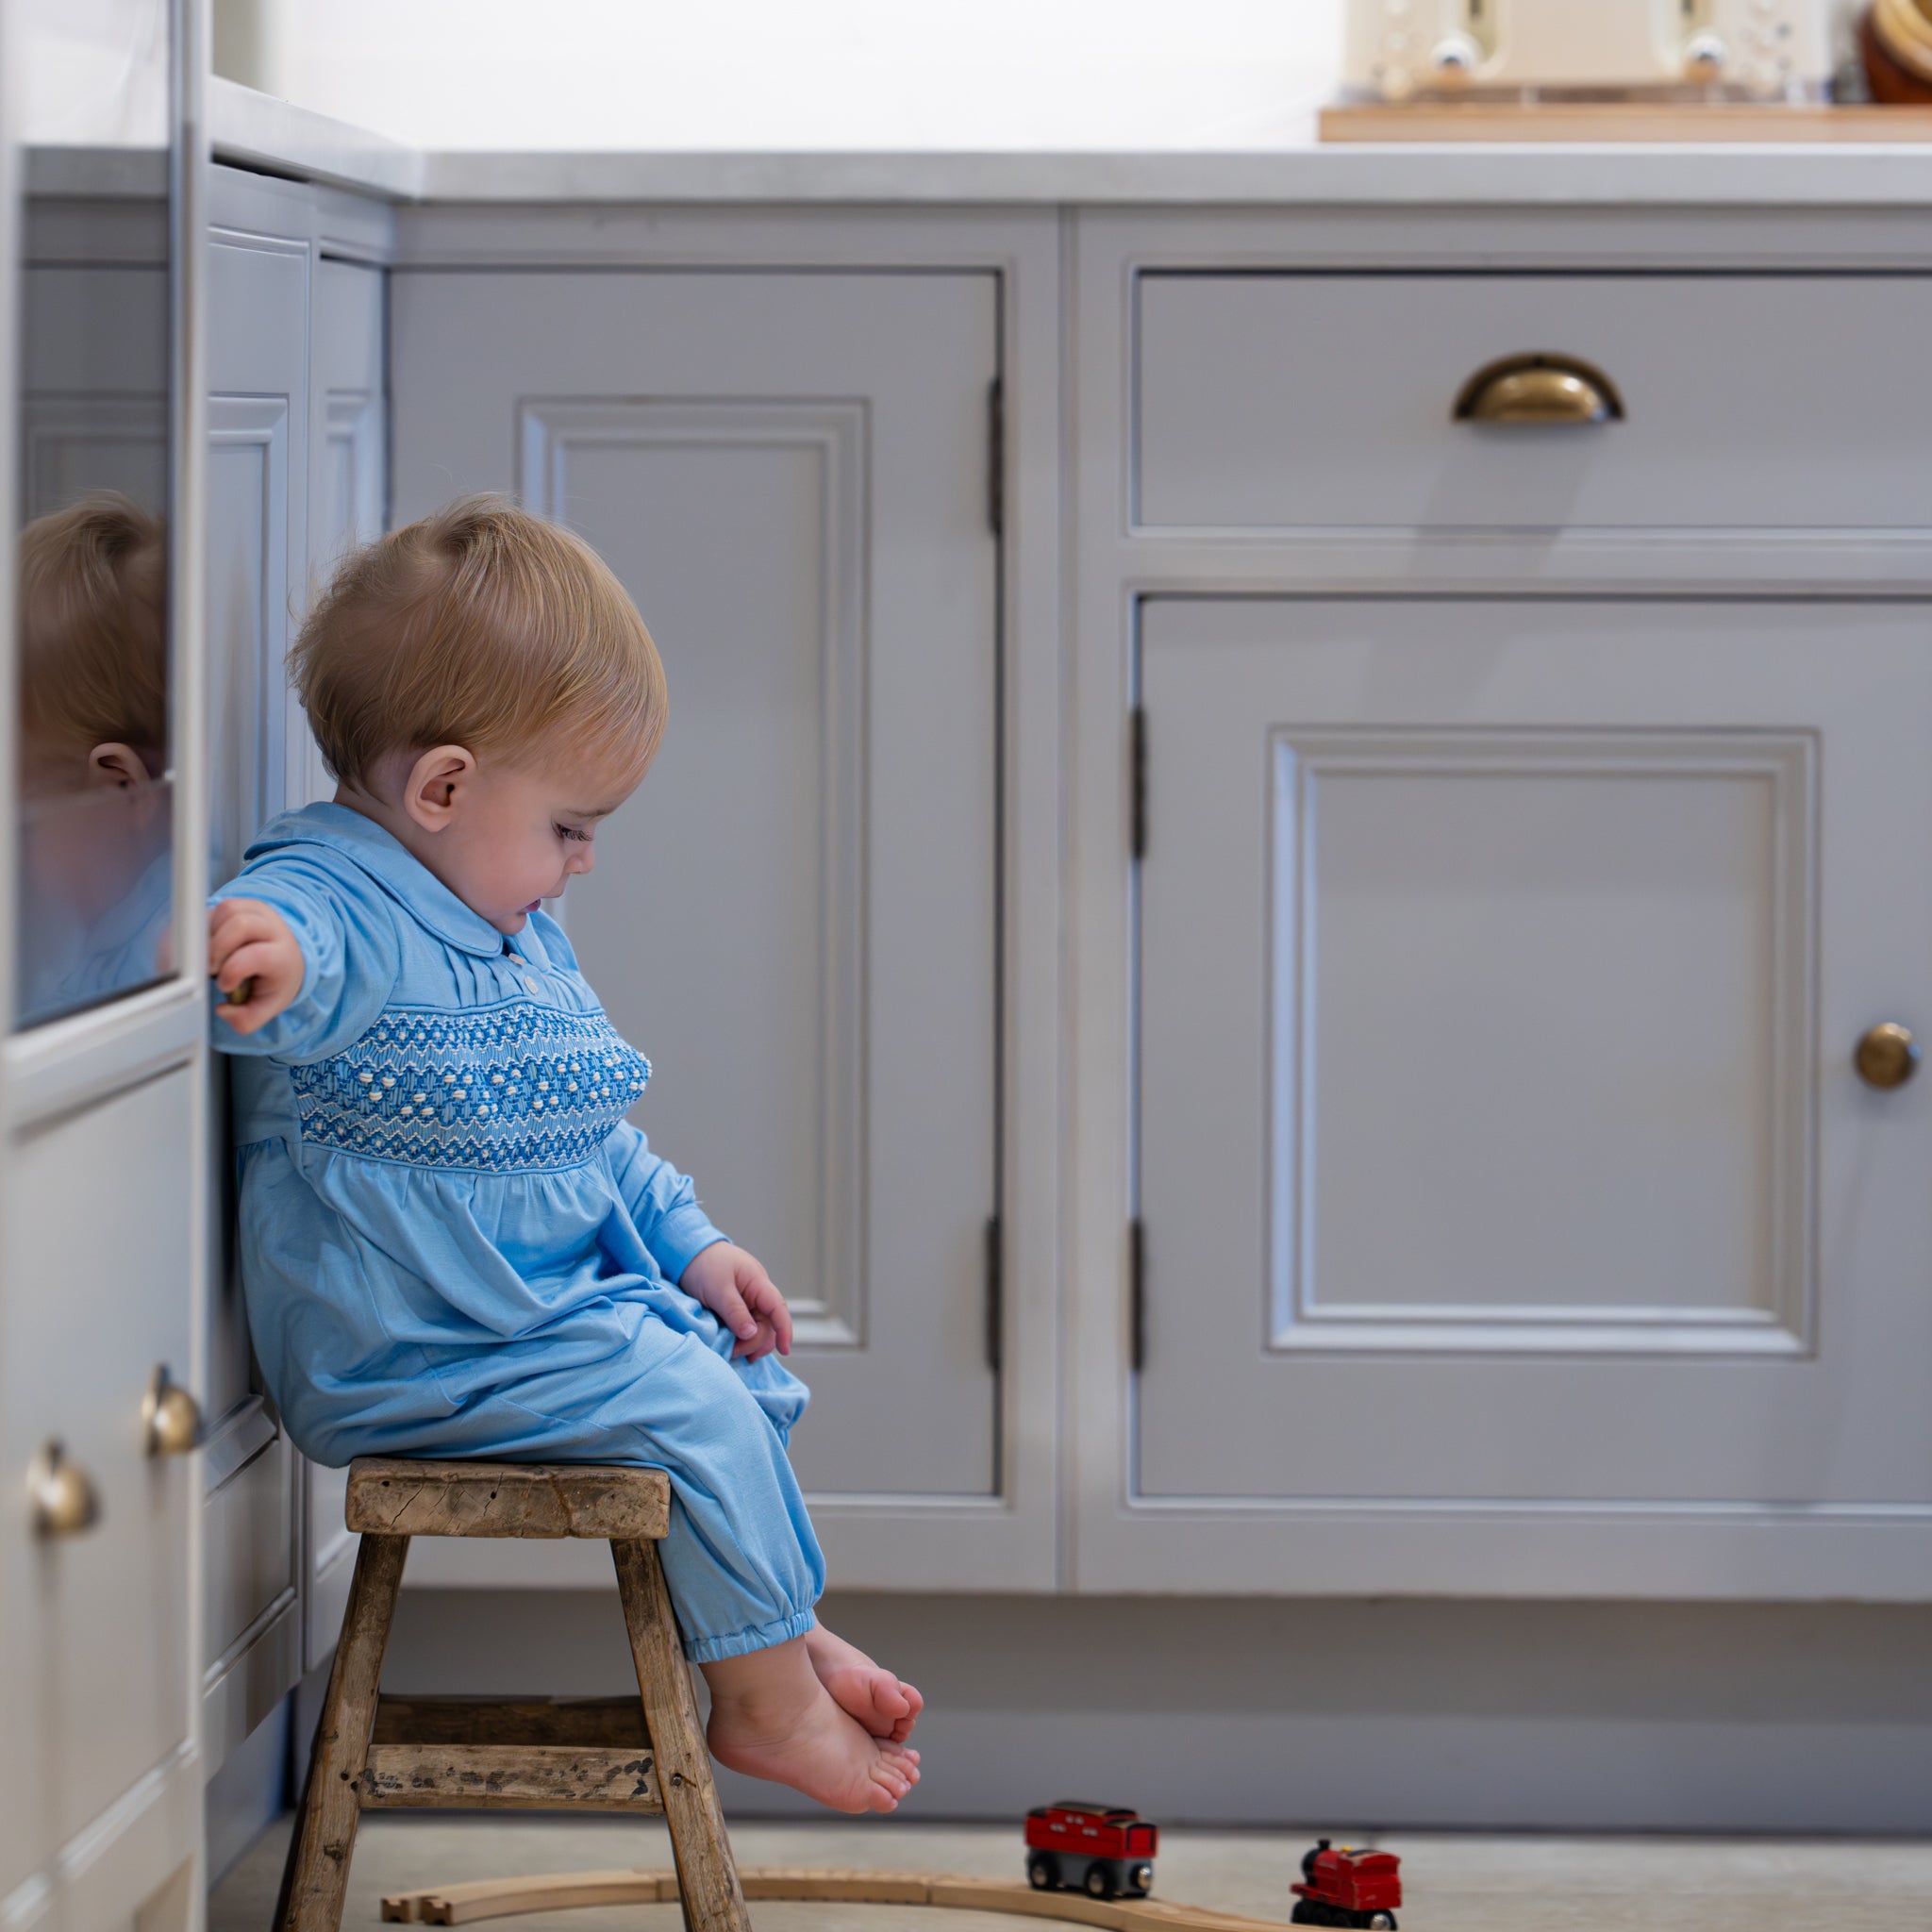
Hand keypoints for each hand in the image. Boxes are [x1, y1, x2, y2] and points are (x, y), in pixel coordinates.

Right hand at [208, 898, 302, 1034]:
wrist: (285, 957)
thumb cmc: (272, 982)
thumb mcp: (265, 1007)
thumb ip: (246, 1019)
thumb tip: (223, 1011)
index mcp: (283, 956)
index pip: (257, 955)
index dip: (233, 970)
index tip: (225, 986)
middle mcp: (273, 929)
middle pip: (240, 925)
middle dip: (217, 949)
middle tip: (212, 969)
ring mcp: (258, 912)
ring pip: (227, 911)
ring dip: (211, 936)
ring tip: (213, 957)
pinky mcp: (242, 905)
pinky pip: (218, 907)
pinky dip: (208, 926)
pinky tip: (211, 944)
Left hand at [680, 1241, 792, 1360]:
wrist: (687, 1252)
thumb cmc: (703, 1264)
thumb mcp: (718, 1289)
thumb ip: (735, 1312)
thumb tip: (751, 1333)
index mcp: (757, 1283)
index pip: (778, 1308)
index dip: (785, 1330)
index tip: (785, 1351)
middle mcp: (756, 1294)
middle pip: (767, 1324)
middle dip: (755, 1342)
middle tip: (733, 1352)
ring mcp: (746, 1301)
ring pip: (757, 1328)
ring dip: (748, 1343)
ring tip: (733, 1353)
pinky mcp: (735, 1308)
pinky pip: (744, 1326)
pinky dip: (740, 1339)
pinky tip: (732, 1346)